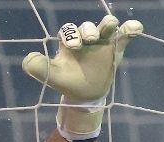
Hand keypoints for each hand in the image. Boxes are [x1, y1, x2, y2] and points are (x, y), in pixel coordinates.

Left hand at [22, 16, 142, 101]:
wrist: (84, 94)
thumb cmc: (67, 81)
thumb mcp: (50, 76)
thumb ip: (37, 67)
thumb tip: (28, 58)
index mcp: (69, 42)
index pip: (68, 30)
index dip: (70, 34)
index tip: (73, 47)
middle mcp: (85, 38)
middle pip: (87, 26)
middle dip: (88, 30)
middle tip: (90, 40)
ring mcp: (102, 42)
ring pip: (106, 25)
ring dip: (108, 24)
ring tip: (110, 28)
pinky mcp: (116, 49)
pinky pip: (124, 35)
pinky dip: (130, 29)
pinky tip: (135, 29)